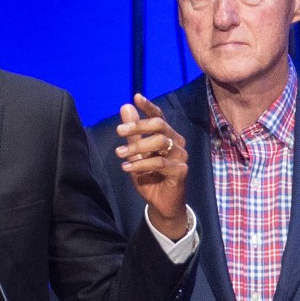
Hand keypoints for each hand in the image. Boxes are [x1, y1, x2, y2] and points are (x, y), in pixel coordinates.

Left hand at [115, 93, 187, 239]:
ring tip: (119, 154)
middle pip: (159, 126)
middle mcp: (177, 143)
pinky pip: (159, 163)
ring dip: (136, 147)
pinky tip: (126, 167)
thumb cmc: (150, 176)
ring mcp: (181, 156)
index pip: (159, 117)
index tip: (136, 97)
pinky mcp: (181, 171)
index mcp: (167, 135)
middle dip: (138, 126)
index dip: (148, 107)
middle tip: (118, 131)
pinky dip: (140, 164)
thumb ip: (132, 132)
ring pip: (159, 142)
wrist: (161, 203)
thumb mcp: (136, 153)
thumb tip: (126, 107)